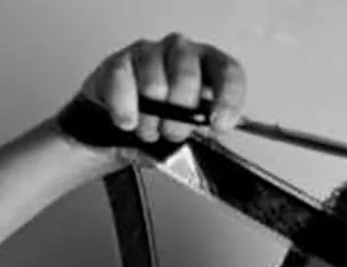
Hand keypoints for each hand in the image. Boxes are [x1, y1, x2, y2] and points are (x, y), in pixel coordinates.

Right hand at [78, 32, 246, 143]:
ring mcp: (149, 52)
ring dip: (150, 119)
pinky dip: (125, 111)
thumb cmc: (165, 122)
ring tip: (148, 129)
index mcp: (209, 65)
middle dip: (179, 117)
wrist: (126, 124)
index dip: (227, 99)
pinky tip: (128, 122)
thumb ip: (208, 128)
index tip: (219, 123)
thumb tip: (213, 129)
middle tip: (172, 134)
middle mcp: (181, 51)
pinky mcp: (119, 61)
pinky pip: (122, 82)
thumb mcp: (194, 129)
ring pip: (154, 85)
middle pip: (187, 78)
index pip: (228, 72)